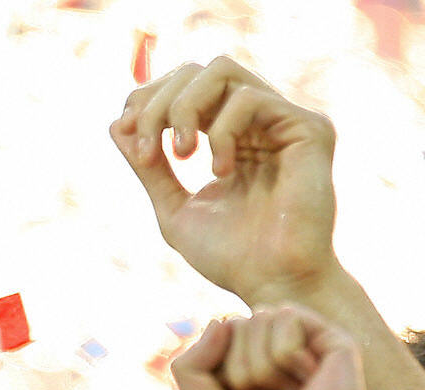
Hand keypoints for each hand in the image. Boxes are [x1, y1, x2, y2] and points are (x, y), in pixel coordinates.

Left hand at [111, 58, 337, 306]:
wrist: (271, 284)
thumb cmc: (230, 257)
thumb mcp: (173, 207)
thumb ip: (149, 167)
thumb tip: (116, 124)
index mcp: (230, 136)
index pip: (185, 87)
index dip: (148, 100)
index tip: (126, 132)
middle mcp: (258, 121)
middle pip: (198, 71)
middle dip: (159, 102)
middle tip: (148, 149)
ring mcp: (285, 121)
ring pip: (222, 69)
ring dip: (183, 107)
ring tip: (179, 155)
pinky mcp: (309, 128)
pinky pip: (249, 99)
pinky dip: (220, 131)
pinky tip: (219, 170)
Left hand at [172, 307, 365, 389]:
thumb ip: (191, 366)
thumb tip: (219, 320)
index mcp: (254, 358)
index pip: (221, 330)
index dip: (219, 370)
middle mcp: (282, 345)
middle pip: (237, 324)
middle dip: (240, 368)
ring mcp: (310, 341)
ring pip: (260, 317)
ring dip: (263, 367)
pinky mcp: (334, 341)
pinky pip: (287, 318)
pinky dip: (286, 356)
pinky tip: (308, 381)